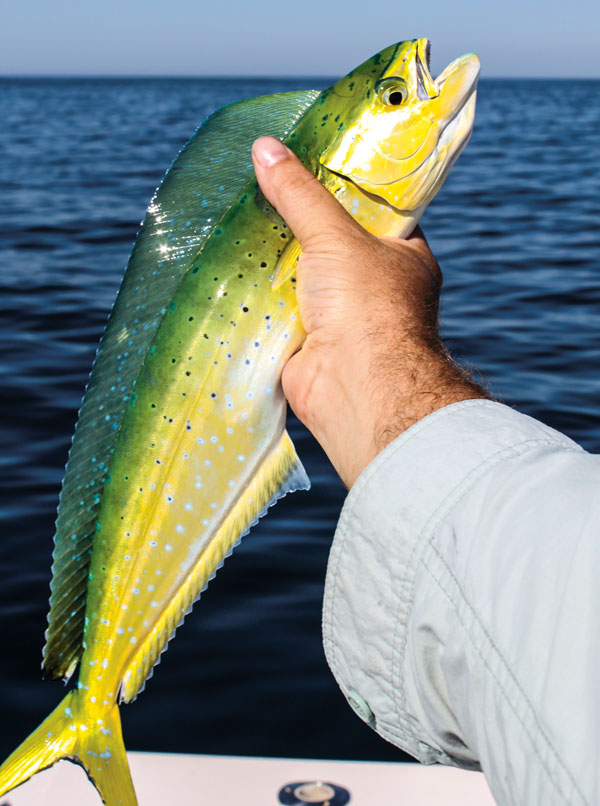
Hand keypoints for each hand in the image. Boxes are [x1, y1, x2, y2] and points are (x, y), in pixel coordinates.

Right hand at [252, 136, 487, 487]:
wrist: (354, 386)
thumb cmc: (366, 305)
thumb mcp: (334, 236)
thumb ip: (300, 194)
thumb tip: (265, 147)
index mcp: (403, 256)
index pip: (375, 210)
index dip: (342, 187)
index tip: (309, 163)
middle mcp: (376, 286)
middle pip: (332, 244)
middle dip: (299, 225)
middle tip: (263, 189)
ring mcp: (343, 316)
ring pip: (303, 277)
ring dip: (275, 260)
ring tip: (238, 220)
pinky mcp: (310, 340)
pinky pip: (281, 308)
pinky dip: (260, 294)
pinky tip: (231, 266)